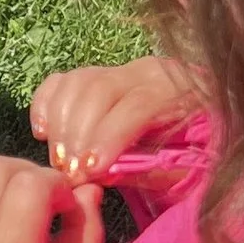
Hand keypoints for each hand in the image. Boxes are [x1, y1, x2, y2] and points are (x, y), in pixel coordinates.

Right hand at [29, 54, 200, 180]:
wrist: (200, 126)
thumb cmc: (195, 152)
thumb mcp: (183, 166)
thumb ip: (147, 168)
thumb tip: (104, 172)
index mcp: (176, 88)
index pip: (137, 105)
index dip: (109, 136)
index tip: (89, 170)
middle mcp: (145, 70)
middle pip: (98, 90)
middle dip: (78, 134)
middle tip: (68, 173)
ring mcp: (117, 70)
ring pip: (75, 83)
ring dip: (59, 124)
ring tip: (60, 159)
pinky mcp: (93, 75)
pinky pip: (60, 81)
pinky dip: (45, 105)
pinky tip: (43, 133)